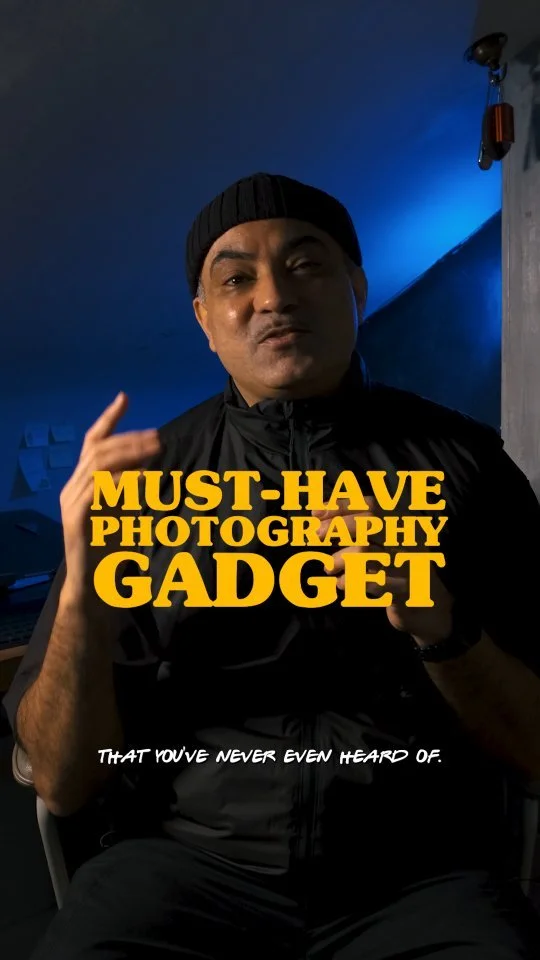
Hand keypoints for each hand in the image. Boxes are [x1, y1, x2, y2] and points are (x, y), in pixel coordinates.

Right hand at [60, 393, 160, 605]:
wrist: (93, 585)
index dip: (109, 419)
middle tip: (157, 436)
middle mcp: (73, 487)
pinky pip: (98, 492)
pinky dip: (122, 482)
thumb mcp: (126, 509)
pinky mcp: (77, 520)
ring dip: (128, 454)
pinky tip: (143, 479)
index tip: (124, 397)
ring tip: (154, 449)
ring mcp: (72, 503)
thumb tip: (152, 458)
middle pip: (97, 450)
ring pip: (97, 466)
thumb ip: (134, 485)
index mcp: (83, 482)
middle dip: (128, 438)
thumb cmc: (111, 548)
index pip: (93, 442)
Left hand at [313, 498, 453, 644]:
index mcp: (405, 523)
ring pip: (364, 552)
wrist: (428, 608)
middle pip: (369, 522)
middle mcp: (409, 540)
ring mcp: (407, 565)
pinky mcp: (401, 591)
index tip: (315, 512)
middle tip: (316, 535)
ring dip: (339, 558)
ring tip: (329, 568)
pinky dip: (347, 581)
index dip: (341, 504)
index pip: (371, 503)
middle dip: (337, 526)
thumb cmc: (398, 568)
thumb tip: (318, 514)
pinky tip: (341, 583)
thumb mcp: (384, 542)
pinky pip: (365, 581)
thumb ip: (358, 525)